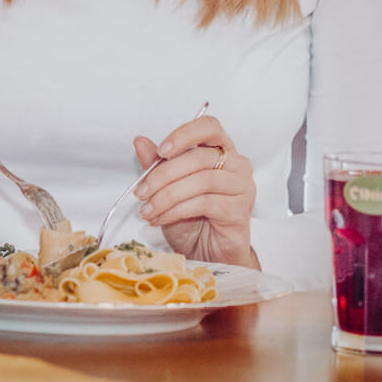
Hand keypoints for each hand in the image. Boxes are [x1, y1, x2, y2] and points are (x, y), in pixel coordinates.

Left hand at [131, 114, 258, 267]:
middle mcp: (237, 164)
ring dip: (167, 195)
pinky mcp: (241, 209)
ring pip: (201, 180)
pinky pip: (205, 203)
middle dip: (163, 174)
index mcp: (221, 150)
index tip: (161, 150)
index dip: (184, 134)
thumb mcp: (167, 188)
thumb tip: (139, 141)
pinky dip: (176, 210)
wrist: (207, 254)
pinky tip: (161, 218)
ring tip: (147, 210)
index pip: (209, 127)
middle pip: (198, 157)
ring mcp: (242, 186)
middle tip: (141, 191)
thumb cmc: (191, 219)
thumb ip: (156, 164)